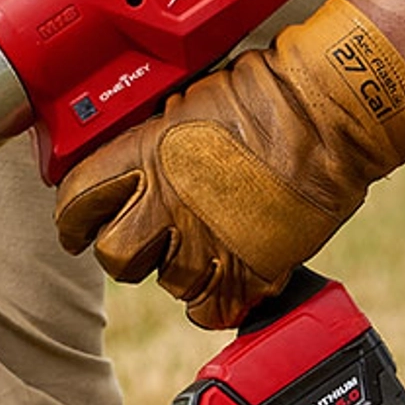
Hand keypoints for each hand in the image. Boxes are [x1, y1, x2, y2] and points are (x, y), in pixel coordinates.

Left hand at [51, 0, 404, 331]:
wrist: (330, 115)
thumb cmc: (268, 93)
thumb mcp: (189, 99)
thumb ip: (150, 138)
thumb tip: (127, 158)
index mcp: (146, 155)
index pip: (76, 203)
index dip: (74, 218)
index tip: (78, 225)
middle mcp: (169, 204)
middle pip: (114, 258)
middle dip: (125, 250)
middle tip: (146, 236)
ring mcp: (210, 243)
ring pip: (168, 284)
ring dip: (183, 268)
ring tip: (210, 238)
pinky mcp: (251, 272)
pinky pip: (211, 310)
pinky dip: (219, 299)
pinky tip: (231, 270)